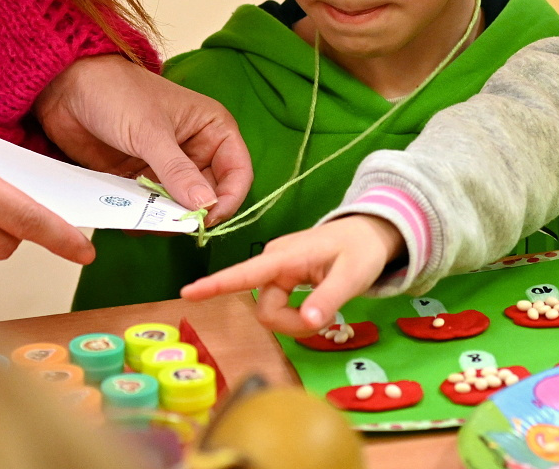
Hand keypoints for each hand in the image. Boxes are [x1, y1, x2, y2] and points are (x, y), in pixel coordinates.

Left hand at [35, 56, 252, 223]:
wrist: (67, 89)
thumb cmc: (117, 93)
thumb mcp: (150, 132)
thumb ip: (178, 171)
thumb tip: (205, 206)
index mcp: (212, 129)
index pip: (237, 172)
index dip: (228, 199)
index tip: (205, 219)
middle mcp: (196, 150)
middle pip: (209, 195)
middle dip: (191, 213)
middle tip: (167, 224)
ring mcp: (167, 167)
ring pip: (179, 206)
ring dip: (164, 218)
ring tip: (143, 218)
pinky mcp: (141, 178)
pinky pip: (150, 208)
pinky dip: (142, 218)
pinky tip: (127, 216)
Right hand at [181, 215, 402, 334]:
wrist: (370, 233)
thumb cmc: (361, 249)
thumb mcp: (353, 275)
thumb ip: (329, 298)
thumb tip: (308, 323)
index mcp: (286, 256)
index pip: (246, 272)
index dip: (216, 284)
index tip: (188, 293)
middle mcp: (275, 262)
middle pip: (266, 309)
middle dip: (292, 324)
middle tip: (328, 320)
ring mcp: (278, 270)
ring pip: (272, 311)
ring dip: (297, 321)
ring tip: (327, 310)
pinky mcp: (283, 278)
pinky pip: (279, 306)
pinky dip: (297, 315)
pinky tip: (317, 307)